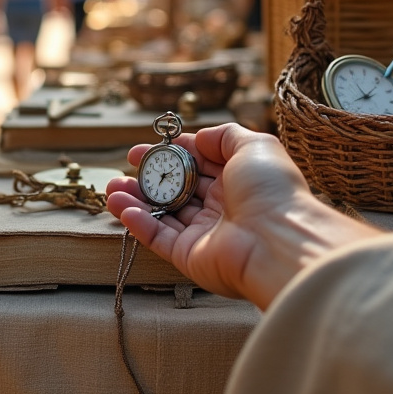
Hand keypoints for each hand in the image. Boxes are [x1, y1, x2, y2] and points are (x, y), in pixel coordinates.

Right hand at [106, 123, 378, 309]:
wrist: (280, 242)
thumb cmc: (273, 192)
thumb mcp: (255, 146)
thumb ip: (225, 136)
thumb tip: (198, 138)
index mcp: (238, 182)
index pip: (199, 165)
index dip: (174, 153)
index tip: (151, 145)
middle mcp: (222, 208)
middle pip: (178, 189)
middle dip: (150, 176)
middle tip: (128, 164)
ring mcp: (205, 234)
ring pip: (163, 214)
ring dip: (135, 200)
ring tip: (112, 187)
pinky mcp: (190, 257)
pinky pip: (159, 238)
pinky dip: (138, 223)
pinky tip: (121, 206)